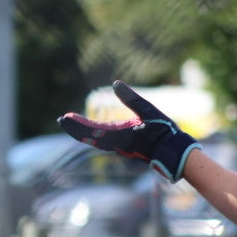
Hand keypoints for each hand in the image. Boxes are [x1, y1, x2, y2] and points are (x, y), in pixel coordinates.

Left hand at [56, 80, 200, 182]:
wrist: (175, 152)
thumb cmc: (164, 131)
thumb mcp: (149, 111)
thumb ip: (132, 98)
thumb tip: (115, 84)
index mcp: (119, 135)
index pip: (92, 130)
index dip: (77, 124)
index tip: (64, 117)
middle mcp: (116, 144)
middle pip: (90, 137)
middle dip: (75, 129)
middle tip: (61, 120)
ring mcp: (120, 147)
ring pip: (95, 141)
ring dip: (82, 133)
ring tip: (71, 124)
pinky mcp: (125, 148)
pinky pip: (103, 143)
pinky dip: (93, 137)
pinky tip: (91, 133)